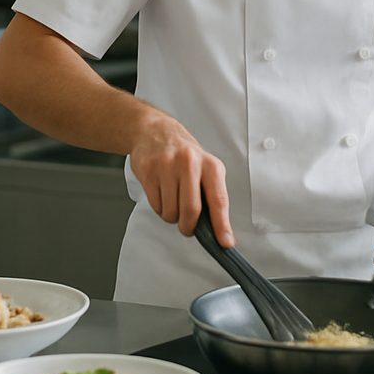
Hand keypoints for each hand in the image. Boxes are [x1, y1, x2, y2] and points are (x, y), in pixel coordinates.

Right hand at [129, 112, 234, 247]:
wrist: (155, 132)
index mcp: (210, 165)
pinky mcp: (148, 170)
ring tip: (172, 199)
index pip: (218, 200)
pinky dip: (159, 207)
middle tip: (187, 227)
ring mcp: (167, 165)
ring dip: (171, 216)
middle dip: (188, 226)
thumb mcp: (205, 167)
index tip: (225, 242)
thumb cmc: (184, 155)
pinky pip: (155, 205)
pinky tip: (161, 193)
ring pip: (171, 212)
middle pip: (191, 211)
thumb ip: (211, 194)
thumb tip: (217, 229)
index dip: (221, 225)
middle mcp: (190, 163)